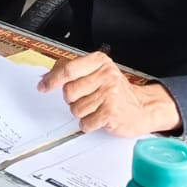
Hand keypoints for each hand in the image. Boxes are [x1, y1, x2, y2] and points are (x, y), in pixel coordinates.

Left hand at [38, 52, 180, 137]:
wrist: (142, 107)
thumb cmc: (117, 91)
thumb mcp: (97, 72)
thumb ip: (73, 71)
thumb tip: (46, 77)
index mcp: (100, 62)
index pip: (68, 69)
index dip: (52, 79)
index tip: (44, 86)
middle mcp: (106, 75)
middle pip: (69, 91)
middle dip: (71, 100)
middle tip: (83, 99)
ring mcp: (110, 94)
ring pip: (76, 109)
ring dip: (82, 113)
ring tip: (95, 108)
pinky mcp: (111, 113)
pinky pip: (85, 123)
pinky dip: (88, 124)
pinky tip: (98, 118)